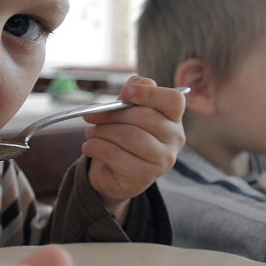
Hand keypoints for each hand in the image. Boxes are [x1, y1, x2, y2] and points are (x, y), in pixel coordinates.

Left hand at [81, 76, 186, 218]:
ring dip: (101, 131)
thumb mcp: (127, 110)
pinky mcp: (144, 177)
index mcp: (173, 118)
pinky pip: (115, 155)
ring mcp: (162, 161)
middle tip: (92, 115)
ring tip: (91, 132)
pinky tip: (90, 146)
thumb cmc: (122, 135)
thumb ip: (132, 93)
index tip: (124, 92)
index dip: (148, 93)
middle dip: (112, 114)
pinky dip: (95, 147)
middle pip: (145, 117)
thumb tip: (129, 89)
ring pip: (130, 136)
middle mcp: (174, 140)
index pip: (173, 101)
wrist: (114, 173)